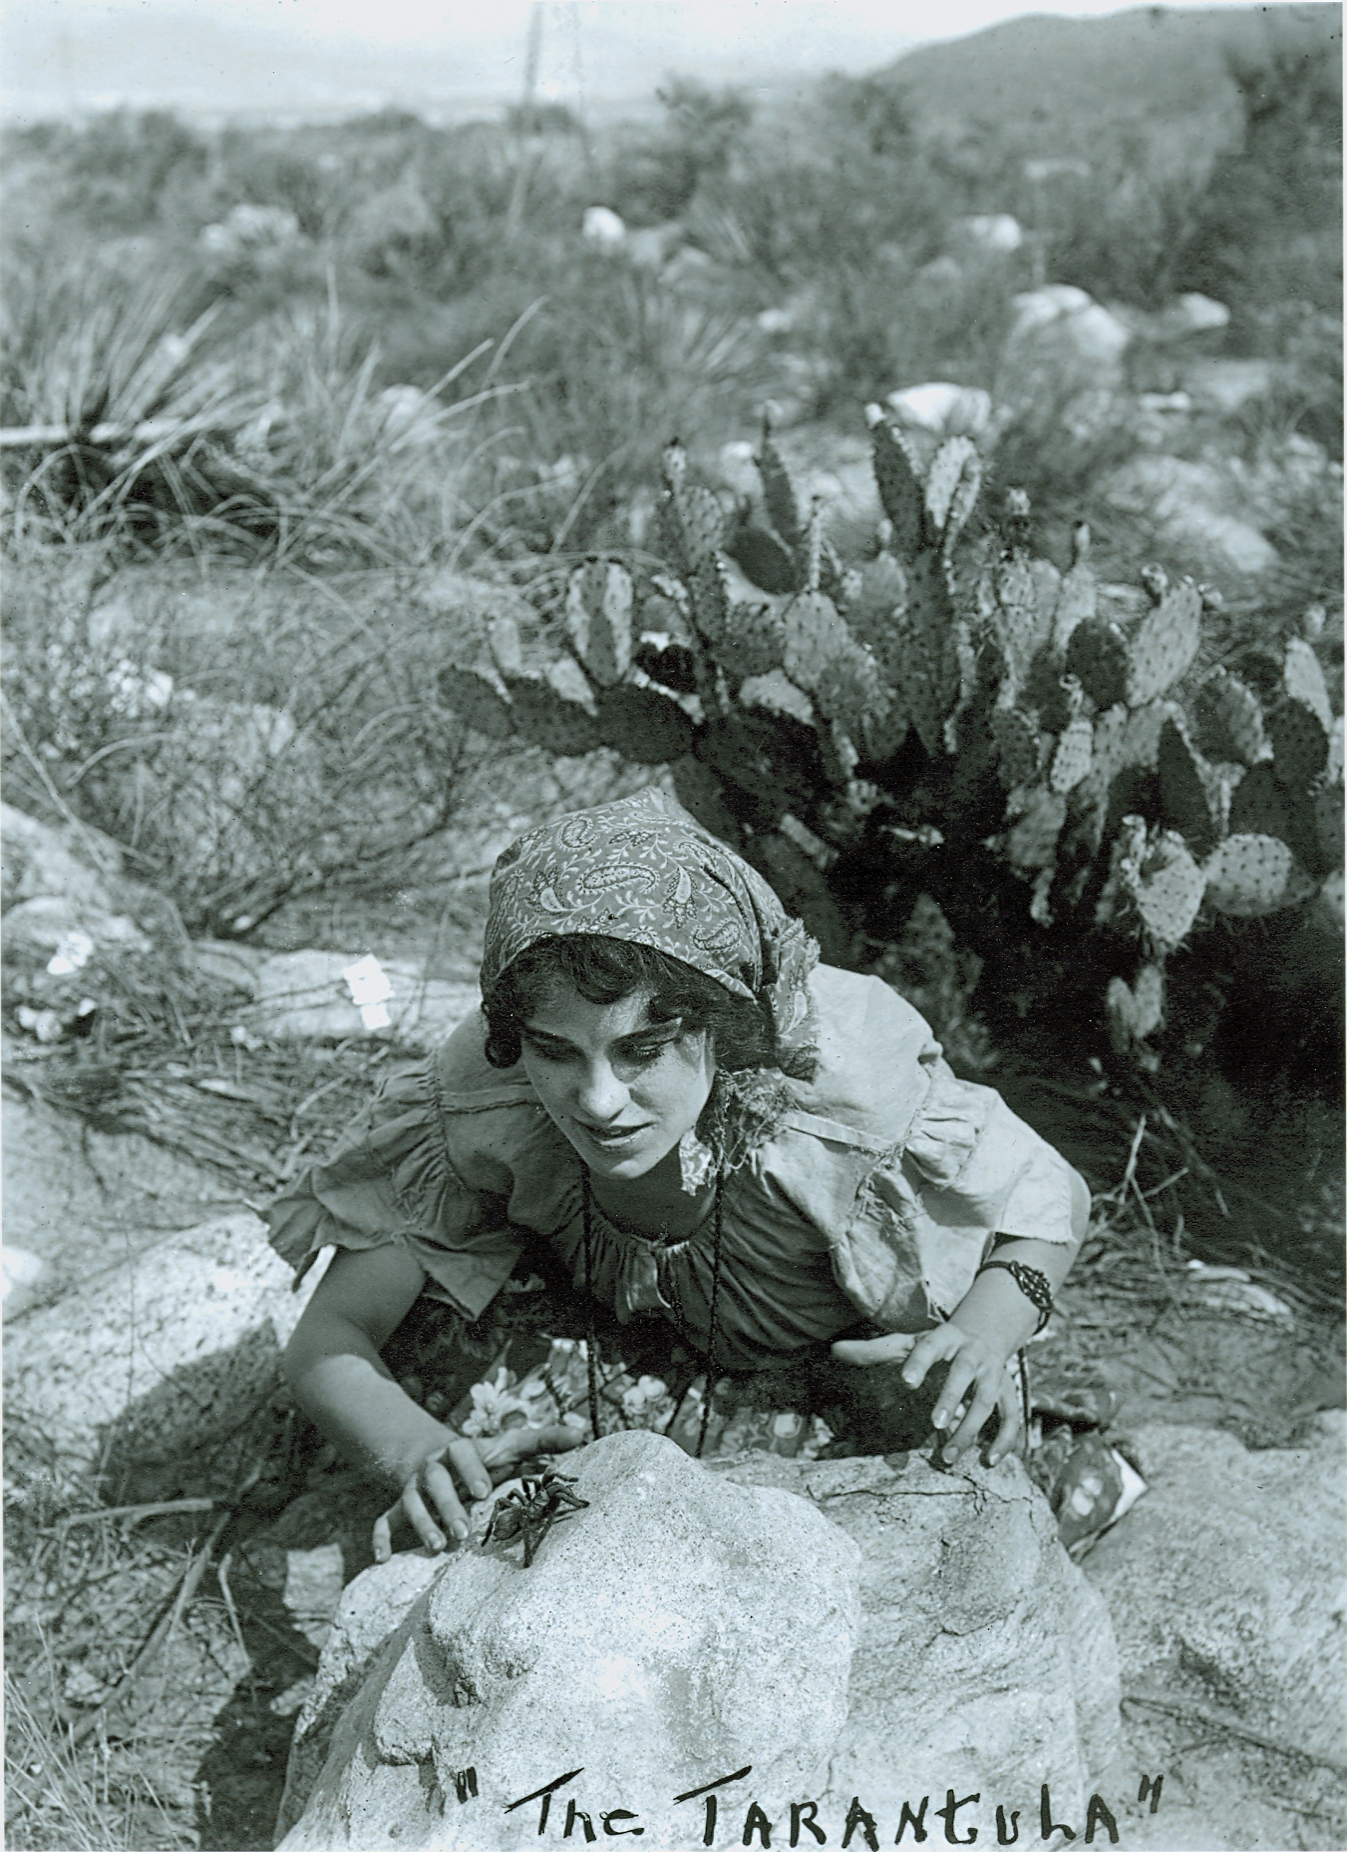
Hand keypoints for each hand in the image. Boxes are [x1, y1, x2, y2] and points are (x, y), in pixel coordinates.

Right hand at [372, 1423, 583, 1562]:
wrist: (439, 1459)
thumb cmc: (486, 1458)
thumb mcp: (512, 1446)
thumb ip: (545, 1441)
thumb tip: (583, 1435)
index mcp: (460, 1450)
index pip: (462, 1452)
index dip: (471, 1470)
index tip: (485, 1491)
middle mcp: (433, 1467)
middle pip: (434, 1481)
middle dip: (447, 1505)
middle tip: (462, 1531)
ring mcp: (414, 1488)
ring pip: (410, 1503)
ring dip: (421, 1524)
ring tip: (437, 1548)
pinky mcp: (400, 1507)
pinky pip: (384, 1520)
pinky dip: (380, 1538)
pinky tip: (382, 1559)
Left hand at [831, 1325, 1020, 1464]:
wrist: (985, 1332)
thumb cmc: (937, 1345)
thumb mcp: (907, 1343)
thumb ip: (874, 1351)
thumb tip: (835, 1350)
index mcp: (944, 1339)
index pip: (930, 1347)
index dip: (918, 1362)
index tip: (905, 1381)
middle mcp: (972, 1355)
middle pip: (964, 1374)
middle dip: (951, 1398)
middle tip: (934, 1424)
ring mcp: (993, 1374)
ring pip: (987, 1401)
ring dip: (971, 1428)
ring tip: (948, 1455)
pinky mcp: (1008, 1393)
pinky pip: (1012, 1417)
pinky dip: (1004, 1440)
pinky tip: (988, 1460)